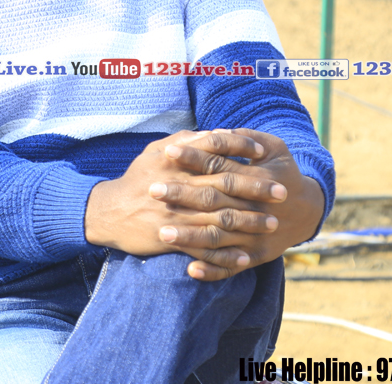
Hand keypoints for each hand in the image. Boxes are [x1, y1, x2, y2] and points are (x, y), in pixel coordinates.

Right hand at [83, 130, 279, 277]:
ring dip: (248, 223)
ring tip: (272, 225)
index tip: (264, 154)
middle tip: (282, 193)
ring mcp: (175, 215)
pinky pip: (203, 250)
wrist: (109, 212)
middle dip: (255, 189)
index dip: (240, 150)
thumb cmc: (138, 177)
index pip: (214, 151)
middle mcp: (177, 187)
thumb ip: (187, 141)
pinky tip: (245, 258)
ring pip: (218, 219)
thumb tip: (217, 133)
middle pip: (223, 186)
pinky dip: (225, 256)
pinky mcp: (170, 240)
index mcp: (175, 161)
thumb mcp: (156, 151)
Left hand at [151, 128, 325, 280]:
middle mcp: (256, 208)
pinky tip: (190, 269)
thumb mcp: (275, 147)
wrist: (309, 210)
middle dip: (183, 196)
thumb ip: (246, 138)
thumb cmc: (284, 172)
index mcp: (259, 178)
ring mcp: (256, 236)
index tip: (168, 152)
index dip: (194, 158)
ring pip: (219, 237)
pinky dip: (212, 270)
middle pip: (214, 201)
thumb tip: (213, 132)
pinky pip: (232, 266)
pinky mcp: (256, 256)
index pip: (220, 166)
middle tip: (152, 190)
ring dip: (190, 237)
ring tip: (162, 233)